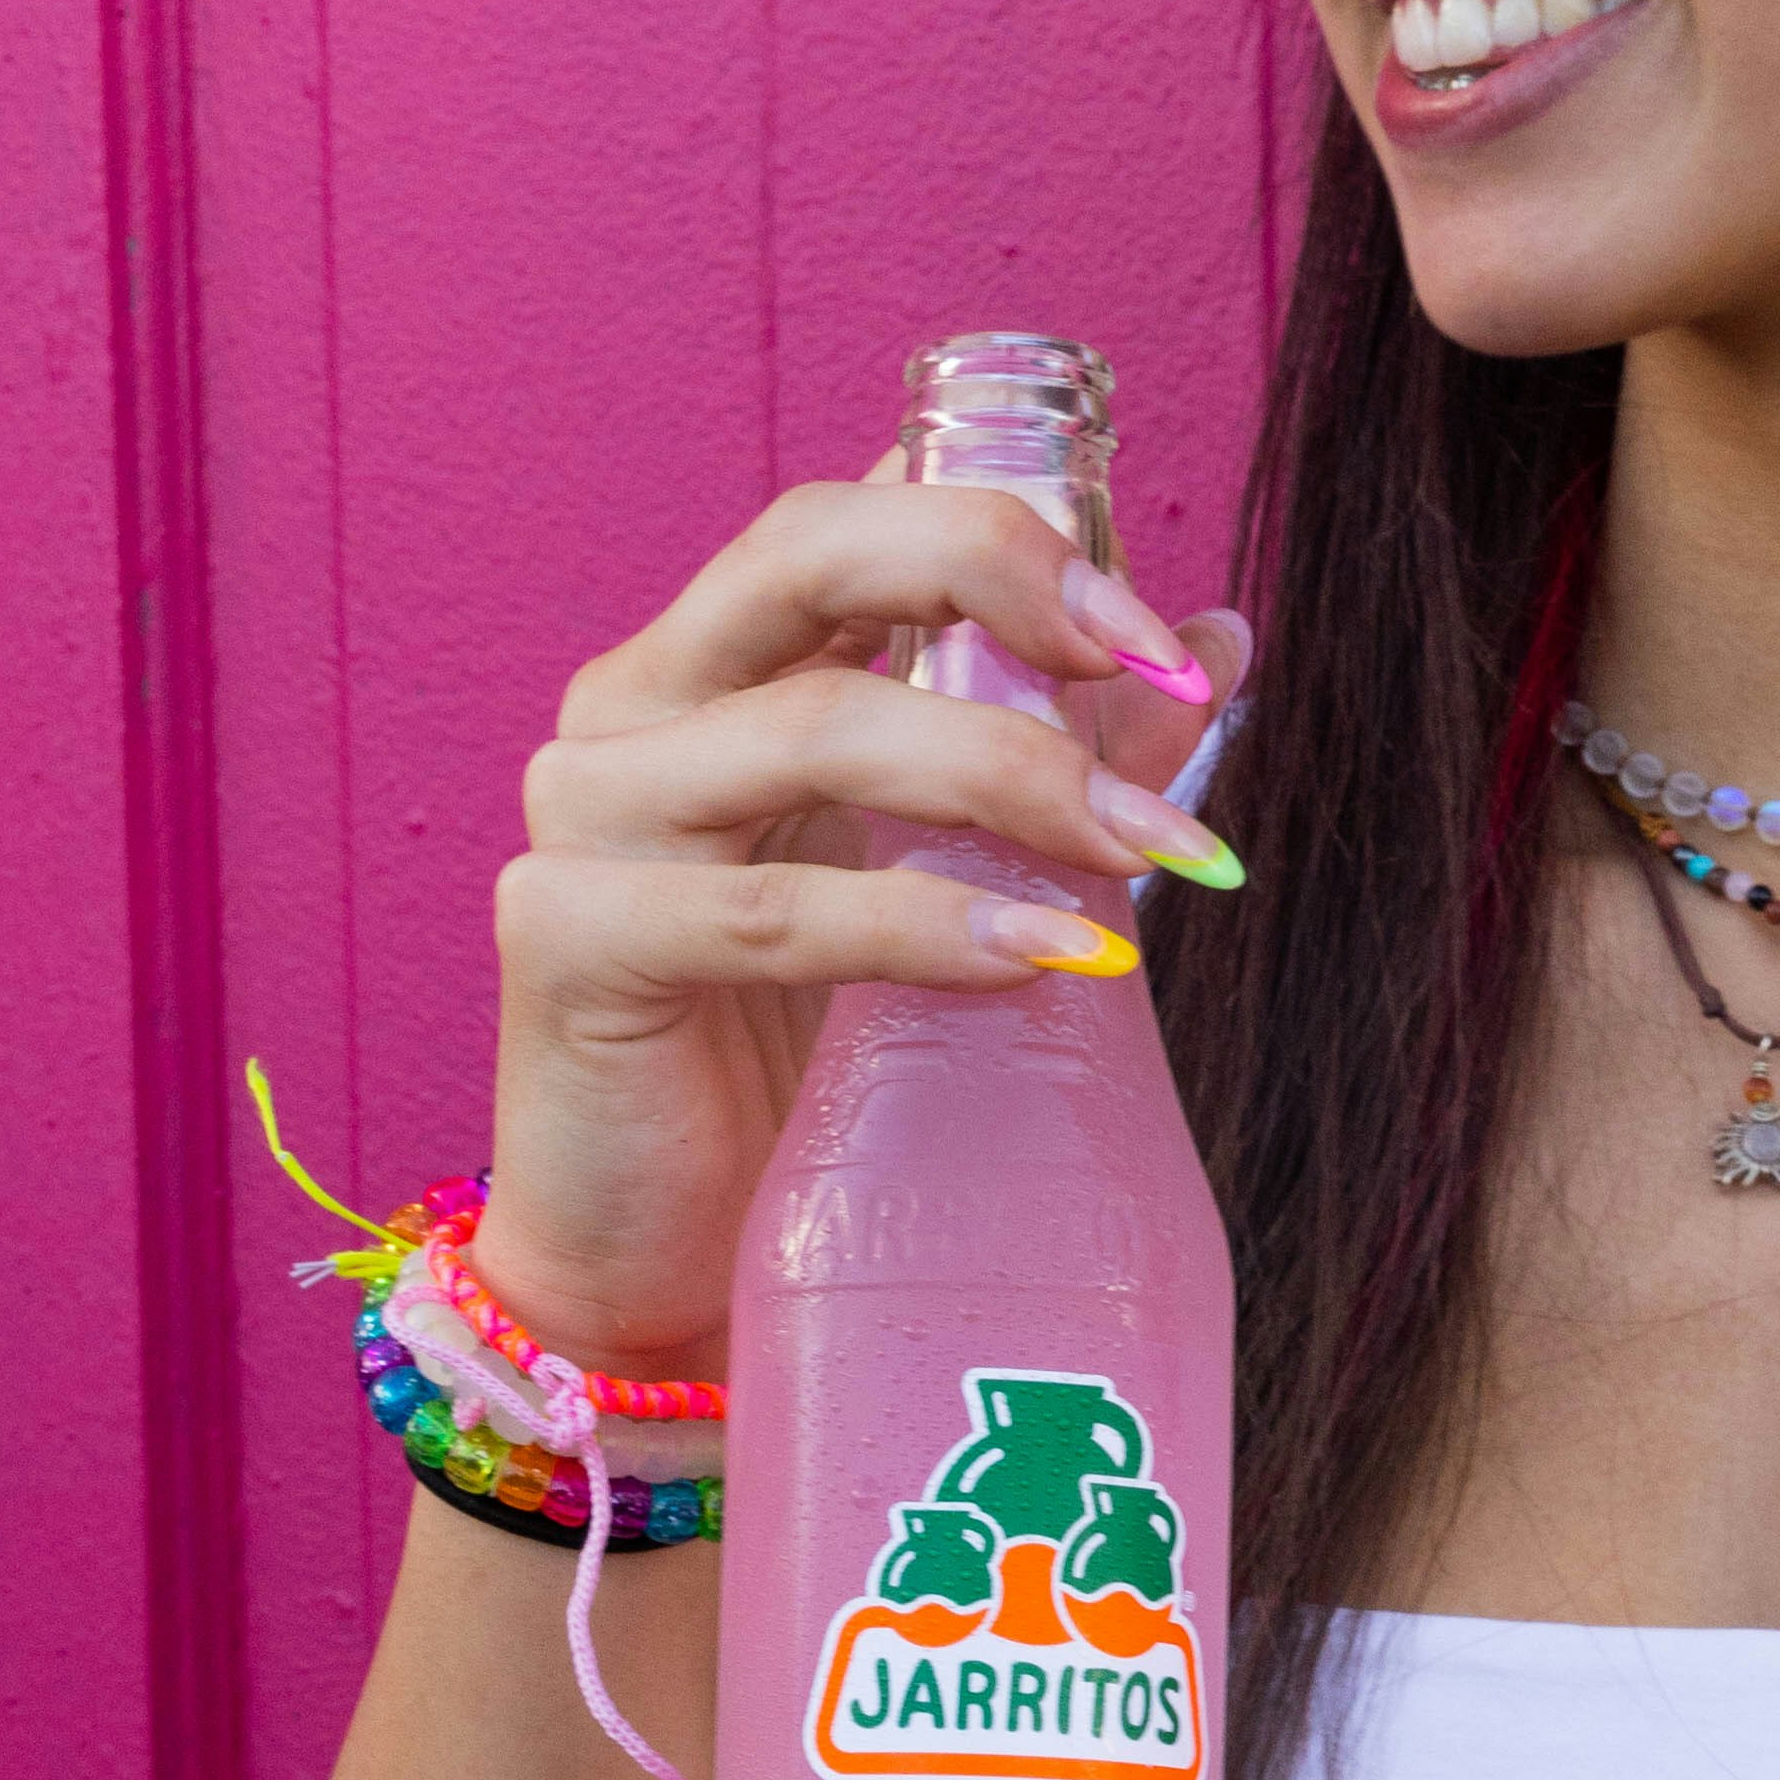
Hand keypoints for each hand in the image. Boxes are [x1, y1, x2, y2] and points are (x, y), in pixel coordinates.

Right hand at [473, 475, 1242, 1374]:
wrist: (663, 1261)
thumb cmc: (798, 1063)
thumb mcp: (946, 878)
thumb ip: (1052, 750)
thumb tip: (1210, 646)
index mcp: (720, 662)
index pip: (856, 519)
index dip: (1014, 533)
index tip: (1161, 636)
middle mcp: (634, 704)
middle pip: (812, 554)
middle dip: (1000, 580)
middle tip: (1147, 677)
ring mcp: (586, 812)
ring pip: (813, 728)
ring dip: (1008, 773)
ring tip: (1146, 847)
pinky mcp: (569, 940)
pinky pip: (771, 911)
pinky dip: (924, 922)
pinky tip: (1046, 953)